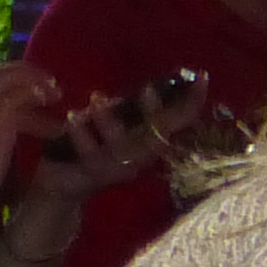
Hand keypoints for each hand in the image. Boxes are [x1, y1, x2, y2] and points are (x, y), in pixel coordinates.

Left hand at [26, 76, 211, 211]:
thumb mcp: (117, 128)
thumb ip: (131, 112)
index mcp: (149, 143)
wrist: (64, 188)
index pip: (178, 123)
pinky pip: (88, 153)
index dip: (192, 103)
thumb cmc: (94, 149)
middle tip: (148, 89)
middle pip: (155, 138)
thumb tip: (147, 88)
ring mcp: (115, 169)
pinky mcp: (90, 176)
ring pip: (120, 147)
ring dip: (109, 121)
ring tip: (97, 98)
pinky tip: (73, 117)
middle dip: (155, 114)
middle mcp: (138, 159)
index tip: (202, 79)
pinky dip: (81, 134)